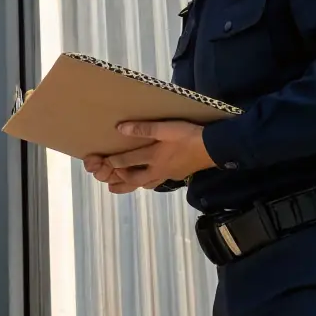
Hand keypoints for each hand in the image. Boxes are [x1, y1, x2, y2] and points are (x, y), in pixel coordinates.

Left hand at [82, 121, 216, 193]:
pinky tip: (149, 181)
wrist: (213, 149)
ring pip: (146, 184)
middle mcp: (157, 169)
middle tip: (108, 182)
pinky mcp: (177, 175)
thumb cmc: (188, 136)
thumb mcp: (166, 128)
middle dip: (120, 180)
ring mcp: (167, 174)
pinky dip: (148, 183)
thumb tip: (120, 129)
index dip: (113, 162)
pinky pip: (157, 182)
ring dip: (132, 185)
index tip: (102, 163)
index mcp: (153, 157)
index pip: (127, 162)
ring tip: (122, 187)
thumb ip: (143, 129)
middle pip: (134, 179)